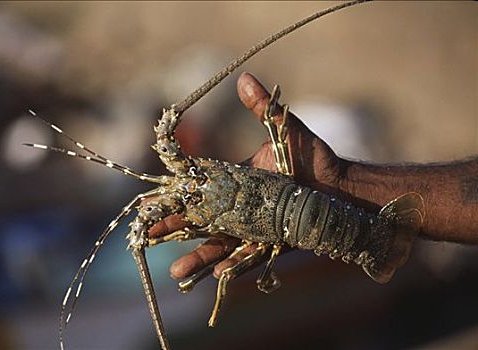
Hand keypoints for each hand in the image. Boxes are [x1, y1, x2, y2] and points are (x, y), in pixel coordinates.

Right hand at [149, 72, 345, 280]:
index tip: (150, 202)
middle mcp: (240, 207)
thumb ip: (264, 108)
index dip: (176, 196)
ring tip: (177, 271)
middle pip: (202, 220)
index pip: (199, 189)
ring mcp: (254, 226)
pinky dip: (235, 264)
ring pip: (221, 243)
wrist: (342, 187)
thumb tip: (243, 77)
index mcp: (237, 181)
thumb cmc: (314, 158)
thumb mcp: (286, 130)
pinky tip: (218, 273)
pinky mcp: (272, 242)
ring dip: (199, 256)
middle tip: (148, 235)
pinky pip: (250, 255)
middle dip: (176, 228)